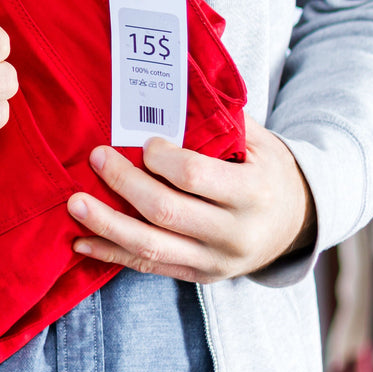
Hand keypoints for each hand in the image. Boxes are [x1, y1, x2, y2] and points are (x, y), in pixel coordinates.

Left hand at [69, 117, 316, 282]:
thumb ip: (218, 123)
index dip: (161, 157)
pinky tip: (82, 241)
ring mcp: (217, 261)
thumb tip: (165, 95)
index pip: (194, 175)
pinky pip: (149, 267)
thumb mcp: (257, 141)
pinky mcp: (200, 276)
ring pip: (151, 246)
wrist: (298, 221)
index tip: (145, 141)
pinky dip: (112, 254)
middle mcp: (235, 233)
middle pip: (165, 211)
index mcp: (254, 193)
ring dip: (107, 224)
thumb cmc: (266, 170)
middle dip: (123, 183)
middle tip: (96, 157)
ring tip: (75, 204)